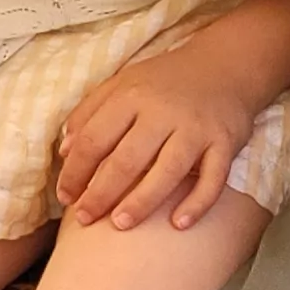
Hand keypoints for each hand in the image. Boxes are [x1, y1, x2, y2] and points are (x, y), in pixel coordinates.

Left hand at [50, 36, 265, 231]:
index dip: (75, 171)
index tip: (65, 197)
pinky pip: (213, 178)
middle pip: (126, 159)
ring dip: (141, 202)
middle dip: (101, 193)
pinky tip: (178, 224)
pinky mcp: (225, 142)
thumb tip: (64, 151)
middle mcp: (163, 112)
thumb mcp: (122, 83)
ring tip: (120, 224)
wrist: (225, 65)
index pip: (95, 139)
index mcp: (131, 96)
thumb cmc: (165, 81)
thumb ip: (89, 112)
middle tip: (85, 219)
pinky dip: (197, 203)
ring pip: (167, 171)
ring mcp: (196, 128)